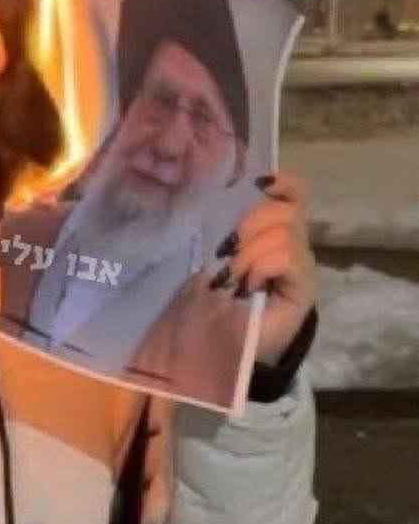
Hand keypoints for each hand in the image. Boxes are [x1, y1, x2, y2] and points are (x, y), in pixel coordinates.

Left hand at [212, 169, 316, 365]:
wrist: (229, 342)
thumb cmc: (221, 296)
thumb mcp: (219, 256)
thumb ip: (228, 230)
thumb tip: (218, 200)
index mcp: (274, 230)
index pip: (295, 193)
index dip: (282, 182)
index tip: (259, 182)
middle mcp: (294, 243)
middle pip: (285, 210)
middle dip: (249, 224)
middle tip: (226, 252)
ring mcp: (301, 266)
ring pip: (283, 235)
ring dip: (248, 254)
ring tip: (232, 278)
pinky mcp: (304, 289)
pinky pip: (285, 259)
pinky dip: (260, 268)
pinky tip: (246, 287)